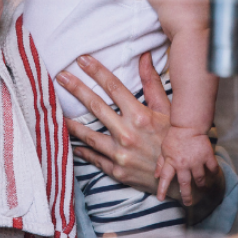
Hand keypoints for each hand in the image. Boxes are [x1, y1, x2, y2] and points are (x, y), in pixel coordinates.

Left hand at [60, 53, 225, 221]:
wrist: (180, 179)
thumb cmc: (175, 142)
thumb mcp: (168, 111)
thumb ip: (153, 84)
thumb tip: (145, 57)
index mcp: (141, 117)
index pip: (114, 87)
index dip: (97, 71)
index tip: (82, 59)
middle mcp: (127, 134)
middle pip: (96, 106)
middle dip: (76, 89)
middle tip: (61, 76)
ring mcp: (120, 155)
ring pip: (88, 135)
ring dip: (71, 122)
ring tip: (56, 111)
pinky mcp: (116, 171)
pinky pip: (93, 158)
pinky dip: (81, 150)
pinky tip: (71, 142)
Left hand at [155, 128, 217, 205]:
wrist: (189, 125)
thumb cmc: (175, 136)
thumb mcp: (164, 149)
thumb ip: (160, 163)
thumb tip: (156, 176)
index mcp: (172, 162)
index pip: (165, 179)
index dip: (162, 189)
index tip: (160, 199)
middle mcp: (183, 164)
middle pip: (185, 184)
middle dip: (186, 195)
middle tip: (188, 203)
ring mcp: (196, 161)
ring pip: (200, 178)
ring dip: (201, 184)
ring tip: (202, 188)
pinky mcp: (207, 156)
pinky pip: (212, 168)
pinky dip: (213, 172)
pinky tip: (213, 175)